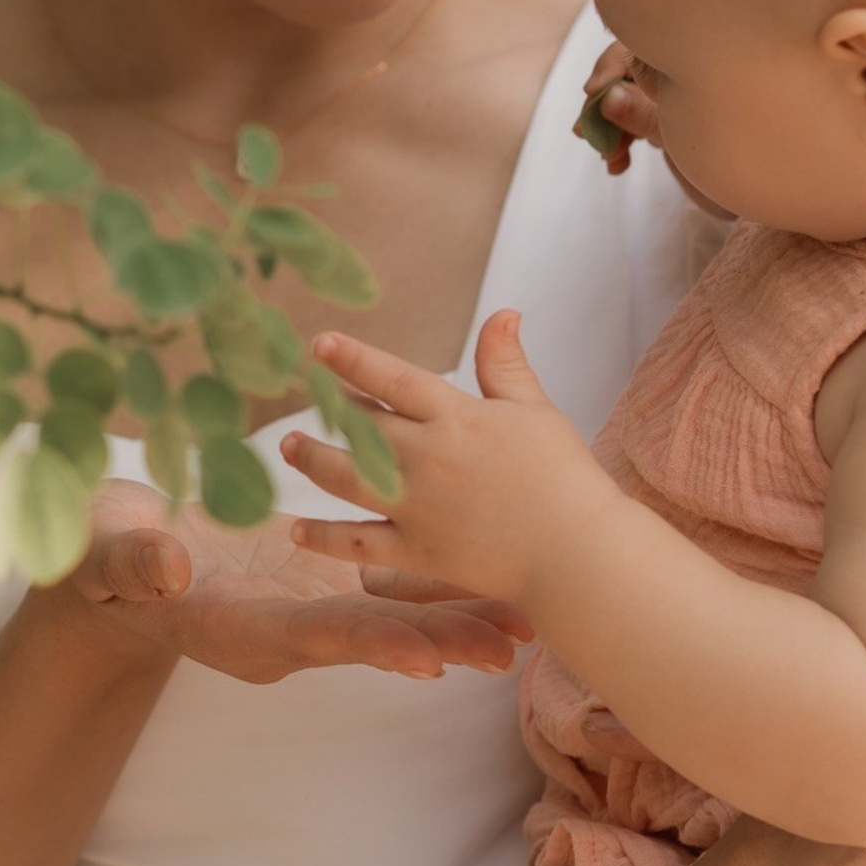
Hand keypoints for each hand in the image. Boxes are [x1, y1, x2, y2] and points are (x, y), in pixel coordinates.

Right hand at [62, 478, 532, 685]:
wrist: (115, 560)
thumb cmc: (104, 560)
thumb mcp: (109, 560)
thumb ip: (139, 565)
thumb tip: (167, 570)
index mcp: (239, 627)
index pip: (313, 637)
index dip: (369, 644)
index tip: (423, 659)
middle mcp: (285, 626)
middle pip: (372, 636)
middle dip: (438, 642)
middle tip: (507, 652)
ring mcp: (304, 603)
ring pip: (391, 613)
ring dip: (454, 617)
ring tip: (524, 625)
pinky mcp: (316, 577)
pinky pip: (384, 582)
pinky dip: (433, 579)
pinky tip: (484, 572)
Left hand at [280, 313, 610, 603]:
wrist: (577, 553)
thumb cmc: (564, 477)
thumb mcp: (535, 410)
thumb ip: (506, 364)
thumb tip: (504, 312)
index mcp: (455, 417)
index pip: (392, 378)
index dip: (353, 359)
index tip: (318, 345)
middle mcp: (427, 457)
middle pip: (361, 425)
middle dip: (326, 409)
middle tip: (300, 395)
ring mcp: (417, 506)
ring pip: (347, 477)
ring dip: (312, 459)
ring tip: (289, 447)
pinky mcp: (417, 551)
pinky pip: (359, 543)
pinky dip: (324, 538)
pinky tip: (297, 531)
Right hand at [581, 42, 733, 219]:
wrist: (770, 190)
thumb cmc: (741, 157)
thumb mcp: (684, 137)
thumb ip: (643, 115)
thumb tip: (606, 98)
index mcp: (693, 61)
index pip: (641, 44)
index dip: (610, 65)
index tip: (593, 92)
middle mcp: (683, 72)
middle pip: (627, 72)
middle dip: (603, 103)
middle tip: (585, 133)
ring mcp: (676, 94)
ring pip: (628, 98)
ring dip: (609, 126)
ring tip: (607, 156)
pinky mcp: (671, 117)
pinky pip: (636, 120)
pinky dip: (622, 140)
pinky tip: (617, 165)